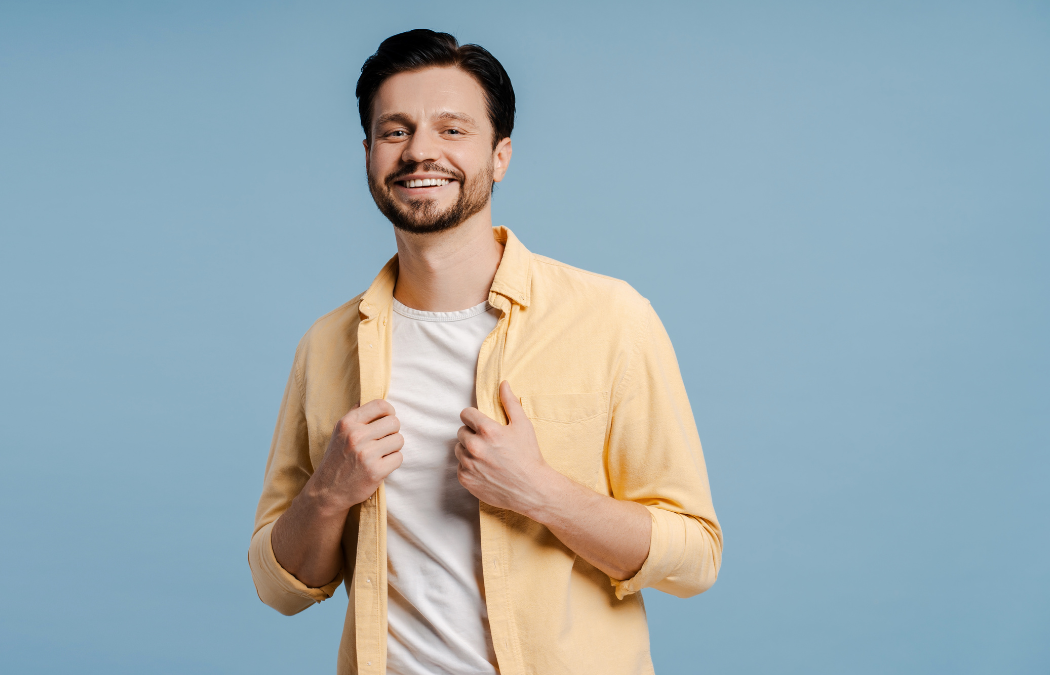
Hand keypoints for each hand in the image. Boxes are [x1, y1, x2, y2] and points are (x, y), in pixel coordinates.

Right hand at [309, 399, 403, 512]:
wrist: (327, 491)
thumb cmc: (337, 458)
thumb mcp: (340, 432)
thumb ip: (355, 414)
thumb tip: (369, 397)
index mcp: (348, 423)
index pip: (381, 405)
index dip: (389, 411)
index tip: (387, 419)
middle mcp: (356, 436)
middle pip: (394, 422)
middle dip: (392, 431)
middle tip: (382, 441)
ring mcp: (366, 454)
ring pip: (399, 440)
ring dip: (393, 448)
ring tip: (380, 454)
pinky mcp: (376, 471)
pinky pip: (399, 458)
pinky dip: (393, 462)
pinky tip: (381, 465)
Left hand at [455, 381, 554, 515]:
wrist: (532, 489)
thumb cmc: (529, 456)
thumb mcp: (523, 425)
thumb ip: (510, 402)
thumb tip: (503, 384)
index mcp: (487, 431)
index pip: (465, 414)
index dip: (474, 417)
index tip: (481, 424)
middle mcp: (474, 447)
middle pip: (461, 432)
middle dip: (472, 434)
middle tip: (489, 443)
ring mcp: (469, 464)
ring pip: (459, 449)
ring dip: (469, 450)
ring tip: (487, 456)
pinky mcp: (466, 479)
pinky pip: (460, 466)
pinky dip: (469, 467)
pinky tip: (485, 469)